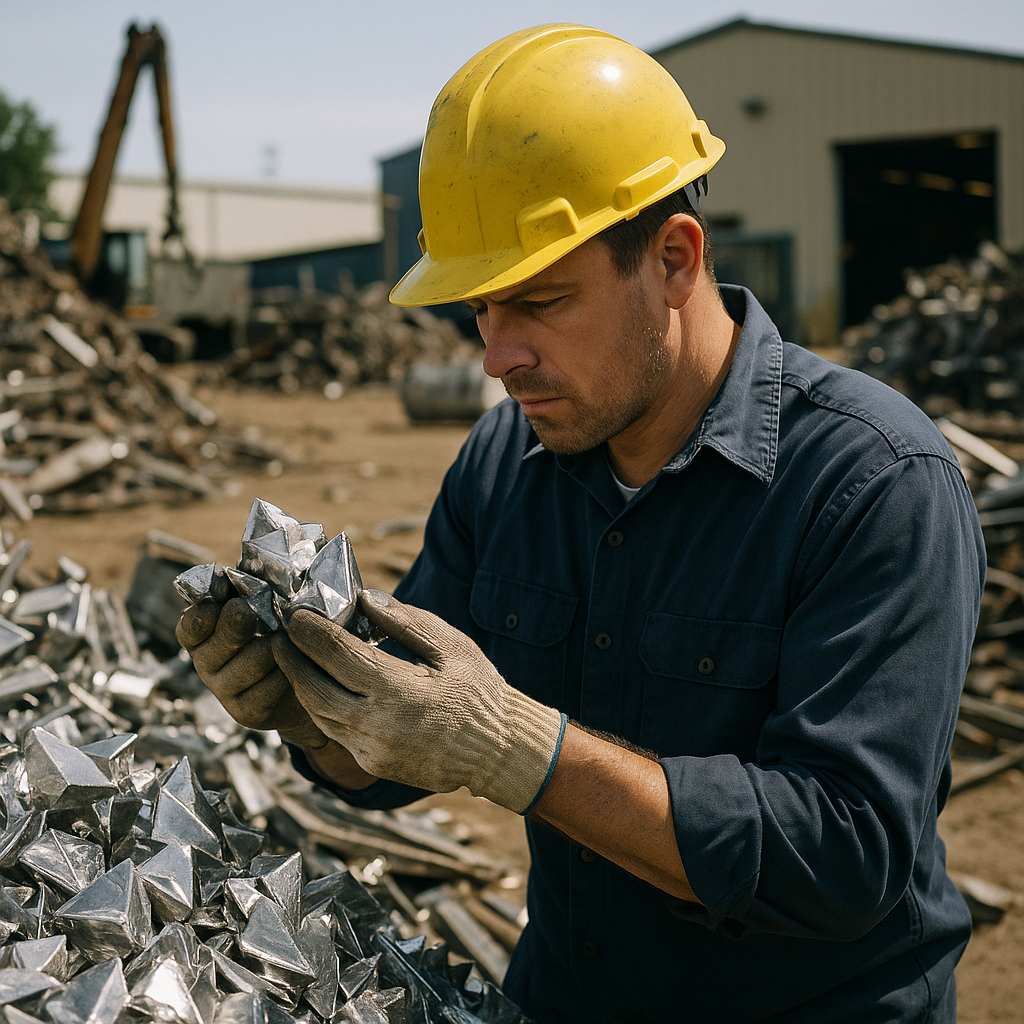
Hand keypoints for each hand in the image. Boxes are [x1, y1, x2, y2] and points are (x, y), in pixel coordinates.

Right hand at [176, 597, 328, 749]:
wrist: (304, 681)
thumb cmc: (278, 633)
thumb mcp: (261, 607)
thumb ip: (247, 590)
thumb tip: (234, 571)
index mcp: (202, 636)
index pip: (190, 626)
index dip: (206, 613)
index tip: (228, 600)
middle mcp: (206, 664)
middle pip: (223, 639)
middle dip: (245, 622)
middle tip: (262, 613)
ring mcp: (223, 690)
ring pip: (255, 658)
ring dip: (278, 645)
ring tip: (287, 640)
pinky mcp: (245, 713)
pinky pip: (271, 685)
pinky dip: (289, 669)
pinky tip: (294, 664)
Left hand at [274, 591, 564, 813]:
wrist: (499, 752)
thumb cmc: (479, 691)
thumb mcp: (452, 647)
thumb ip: (405, 623)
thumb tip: (364, 599)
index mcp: (399, 691)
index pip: (337, 654)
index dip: (309, 631)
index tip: (293, 612)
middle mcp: (378, 725)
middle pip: (313, 688)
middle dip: (291, 658)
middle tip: (279, 633)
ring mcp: (372, 750)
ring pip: (318, 714)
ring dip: (300, 683)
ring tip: (292, 656)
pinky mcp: (372, 764)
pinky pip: (334, 732)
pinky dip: (321, 706)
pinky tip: (320, 685)